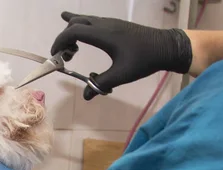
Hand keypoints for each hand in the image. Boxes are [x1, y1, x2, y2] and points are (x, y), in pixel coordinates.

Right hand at [52, 11, 192, 99]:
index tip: (56, 55)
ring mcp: (110, 23)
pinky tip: (73, 23)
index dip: (61, 41)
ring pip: (84, 20)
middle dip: (65, 38)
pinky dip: (80, 25)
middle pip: (76, 23)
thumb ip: (101, 83)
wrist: (166, 46)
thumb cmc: (144, 60)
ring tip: (71, 49)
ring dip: (72, 32)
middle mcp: (105, 25)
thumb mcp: (121, 75)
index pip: (74, 31)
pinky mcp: (115, 25)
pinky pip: (92, 21)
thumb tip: (86, 96)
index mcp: (104, 35)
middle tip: (65, 56)